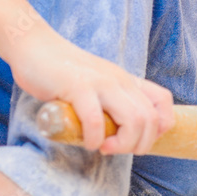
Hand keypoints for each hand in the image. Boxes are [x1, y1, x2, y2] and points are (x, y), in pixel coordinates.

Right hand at [9, 27, 174, 155]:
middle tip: (116, 149)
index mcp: (125, 79)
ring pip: (133, 120)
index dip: (161, 127)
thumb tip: (116, 134)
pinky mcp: (77, 86)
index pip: (163, 101)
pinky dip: (95, 140)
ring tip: (104, 147)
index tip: (139, 140)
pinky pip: (96, 121)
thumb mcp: (95, 83)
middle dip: (140, 144)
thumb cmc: (61, 71)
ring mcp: (100, 82)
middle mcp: (118, 80)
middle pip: (151, 119)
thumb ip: (108, 102)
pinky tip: (87, 142)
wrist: (34, 46)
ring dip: (122, 144)